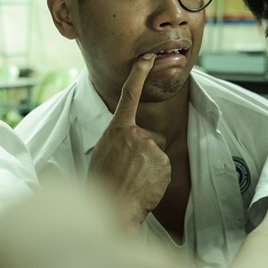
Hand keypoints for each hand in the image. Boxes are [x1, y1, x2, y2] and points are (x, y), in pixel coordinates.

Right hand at [88, 54, 170, 231]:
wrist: (113, 209)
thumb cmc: (103, 185)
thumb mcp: (103, 155)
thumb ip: (117, 142)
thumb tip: (128, 143)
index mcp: (116, 130)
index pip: (129, 96)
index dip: (139, 75)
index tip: (147, 58)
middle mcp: (134, 134)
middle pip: (152, 137)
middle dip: (147, 152)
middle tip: (130, 171)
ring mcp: (150, 147)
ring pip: (159, 153)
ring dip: (151, 166)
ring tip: (135, 180)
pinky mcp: (163, 161)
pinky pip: (164, 167)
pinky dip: (158, 177)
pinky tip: (145, 186)